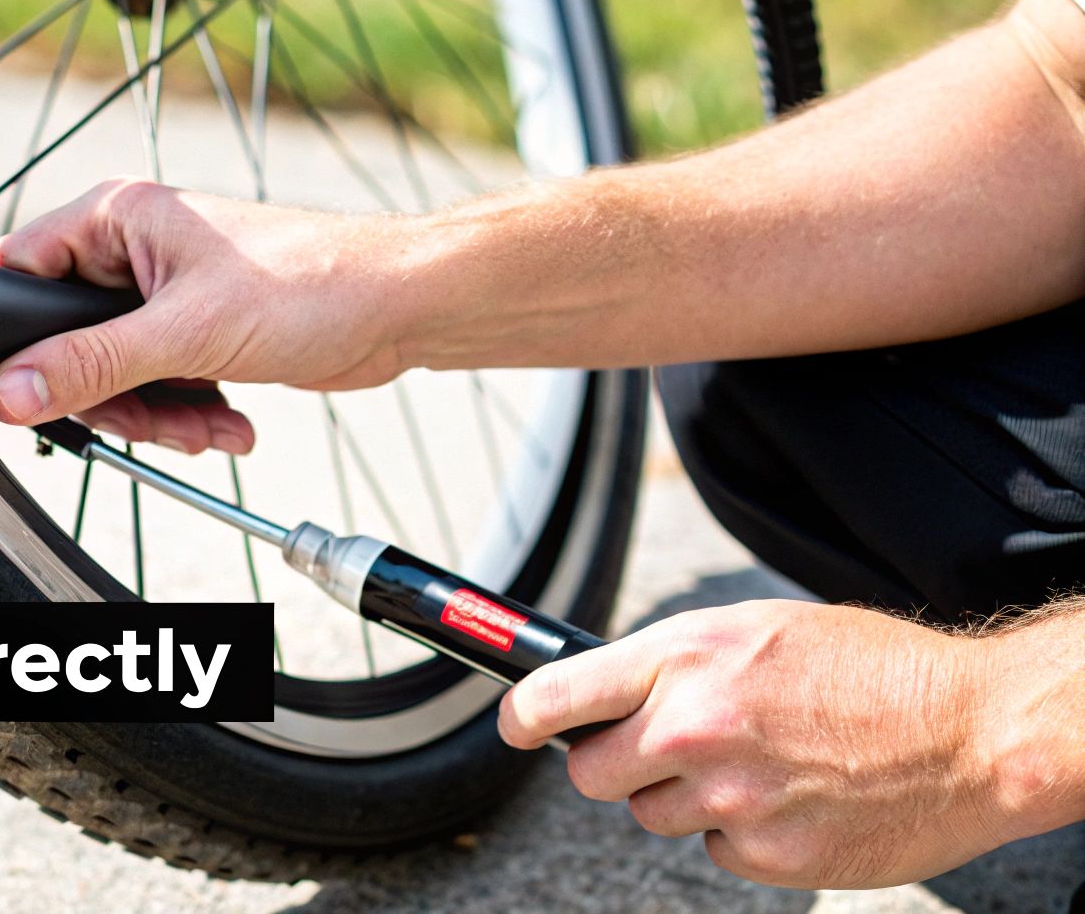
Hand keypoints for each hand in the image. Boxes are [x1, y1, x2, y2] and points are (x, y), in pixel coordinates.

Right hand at [0, 178, 414, 453]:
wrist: (399, 308)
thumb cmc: (311, 283)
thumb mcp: (186, 332)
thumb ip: (90, 364)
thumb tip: (10, 391)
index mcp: (116, 217)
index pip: (21, 271)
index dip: (22, 337)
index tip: (37, 389)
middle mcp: (133, 250)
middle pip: (67, 339)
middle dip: (114, 397)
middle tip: (154, 422)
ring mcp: (164, 293)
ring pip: (115, 372)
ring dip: (158, 415)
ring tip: (208, 427)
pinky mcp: (196, 330)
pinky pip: (159, 383)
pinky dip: (188, 413)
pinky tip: (229, 422)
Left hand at [497, 599, 1025, 888]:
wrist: (971, 734)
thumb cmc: (870, 671)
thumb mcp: (756, 629)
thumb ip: (673, 661)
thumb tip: (600, 687)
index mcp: (688, 657)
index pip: (559, 694)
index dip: (522, 715)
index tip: (514, 724)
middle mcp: (695, 727)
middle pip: (588, 772)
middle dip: (614, 761)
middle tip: (659, 747)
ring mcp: (728, 798)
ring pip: (648, 814)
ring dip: (681, 797)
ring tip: (753, 764)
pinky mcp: (763, 855)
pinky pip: (712, 850)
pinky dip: (738, 832)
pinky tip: (788, 798)